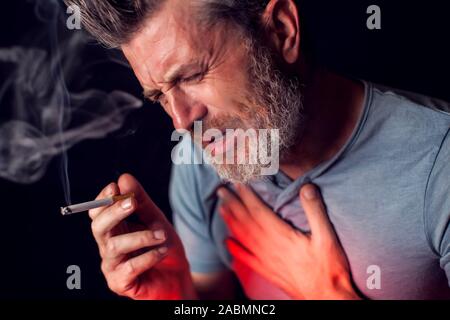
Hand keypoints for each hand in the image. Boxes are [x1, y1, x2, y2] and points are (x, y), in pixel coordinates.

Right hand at [89, 173, 195, 299]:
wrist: (179, 278)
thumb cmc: (164, 248)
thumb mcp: (157, 220)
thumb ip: (142, 202)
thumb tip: (124, 178)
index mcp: (114, 229)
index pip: (98, 212)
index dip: (103, 199)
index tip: (115, 187)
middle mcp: (108, 246)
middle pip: (98, 227)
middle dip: (114, 212)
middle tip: (133, 203)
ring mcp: (112, 266)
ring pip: (114, 246)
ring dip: (141, 236)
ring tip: (162, 235)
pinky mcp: (120, 283)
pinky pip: (129, 267)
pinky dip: (148, 256)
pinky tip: (163, 251)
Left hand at [218, 183, 359, 299]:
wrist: (326, 298)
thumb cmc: (328, 268)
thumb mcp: (327, 237)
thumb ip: (315, 210)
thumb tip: (307, 187)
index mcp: (281, 236)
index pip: (258, 211)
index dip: (247, 195)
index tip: (238, 182)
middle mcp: (268, 247)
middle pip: (246, 221)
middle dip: (233, 204)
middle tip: (220, 190)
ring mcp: (265, 260)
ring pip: (243, 237)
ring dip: (231, 221)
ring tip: (221, 208)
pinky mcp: (267, 271)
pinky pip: (246, 259)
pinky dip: (235, 249)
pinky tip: (227, 243)